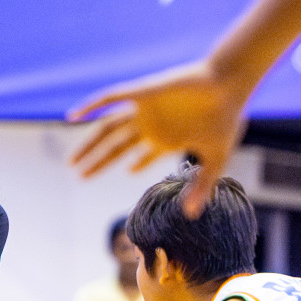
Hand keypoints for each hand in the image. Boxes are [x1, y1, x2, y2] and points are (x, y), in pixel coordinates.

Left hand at [68, 59, 251, 215]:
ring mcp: (144, 110)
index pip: (140, 154)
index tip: (123, 174)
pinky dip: (91, 105)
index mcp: (166, 139)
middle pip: (116, 147)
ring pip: (107, 129)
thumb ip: (202, 187)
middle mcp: (151, 126)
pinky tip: (73, 116)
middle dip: (98, 162)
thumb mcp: (215, 159)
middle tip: (79, 177)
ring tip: (72, 162)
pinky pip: (111, 98)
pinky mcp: (143, 94)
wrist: (228, 84)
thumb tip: (190, 215)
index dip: (129, 165)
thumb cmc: (226, 118)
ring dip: (89, 145)